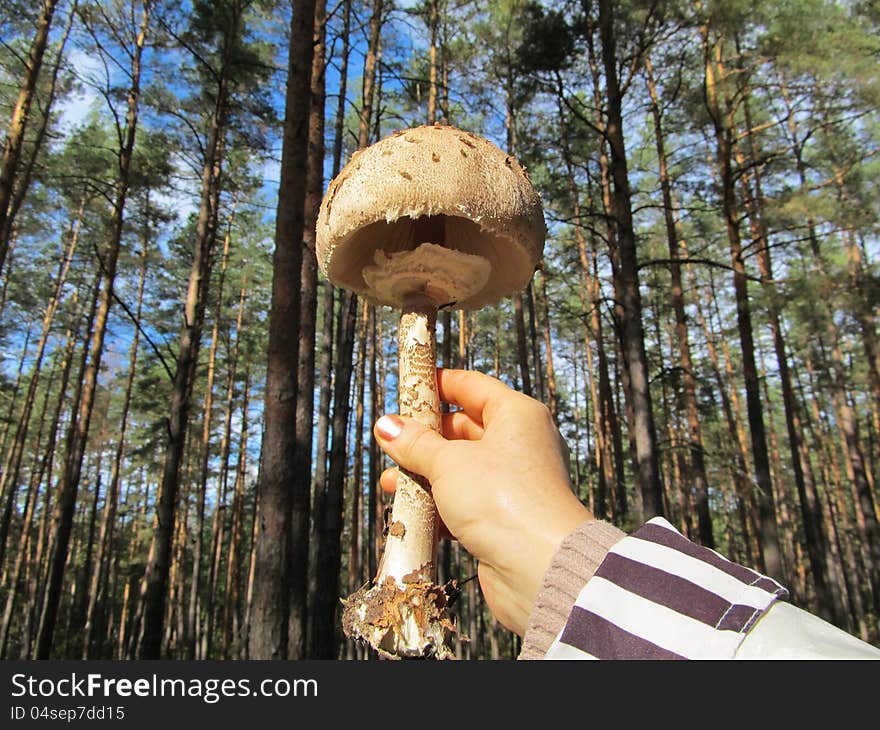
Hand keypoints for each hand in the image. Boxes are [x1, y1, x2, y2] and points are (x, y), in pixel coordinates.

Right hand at [374, 368, 592, 636]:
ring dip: (425, 474)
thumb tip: (386, 425)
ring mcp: (512, 482)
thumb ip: (415, 443)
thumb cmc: (502, 499)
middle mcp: (519, 444)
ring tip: (391, 483)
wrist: (539, 566)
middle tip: (389, 443)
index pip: (472, 387)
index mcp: (516, 415)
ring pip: (460, 468)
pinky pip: (464, 501)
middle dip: (423, 438)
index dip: (438, 385)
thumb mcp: (448, 463)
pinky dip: (438, 504)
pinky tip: (410, 511)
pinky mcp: (504, 517)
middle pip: (463, 428)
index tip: (406, 389)